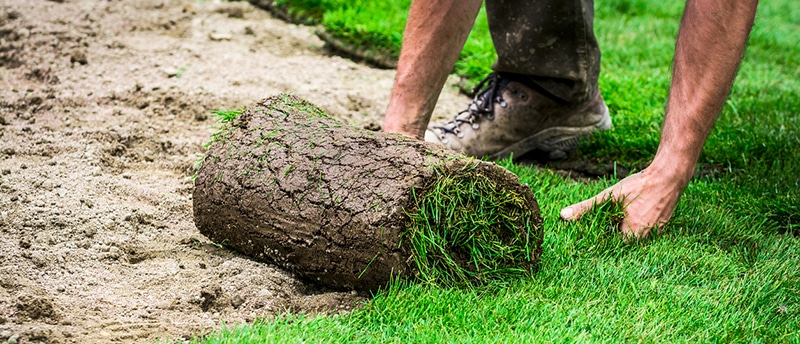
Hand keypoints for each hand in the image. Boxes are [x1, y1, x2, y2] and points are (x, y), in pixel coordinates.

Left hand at [559, 167, 687, 238]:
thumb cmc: (639, 186)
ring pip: (637, 236)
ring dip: (626, 229)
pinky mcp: (664, 224)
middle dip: (614, 234)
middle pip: (624, 242)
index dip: (602, 240)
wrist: (669, 175)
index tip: (593, 235)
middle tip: (606, 223)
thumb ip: (586, 208)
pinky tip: (633, 213)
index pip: (612, 247)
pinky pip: (647, 229)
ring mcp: (657, 232)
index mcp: (632, 235)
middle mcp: (647, 238)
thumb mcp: (609, 196)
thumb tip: (563, 216)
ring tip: (618, 218)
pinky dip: (638, 223)